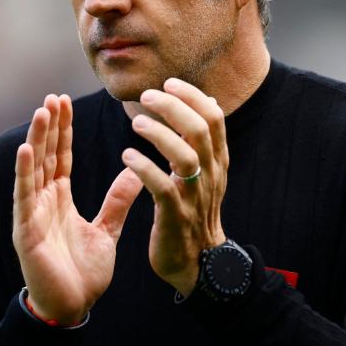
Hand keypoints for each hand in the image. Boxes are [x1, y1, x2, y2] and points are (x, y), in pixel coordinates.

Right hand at [13, 94, 143, 323]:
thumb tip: (135, 171)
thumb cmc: (83, 272)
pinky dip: (24, 172)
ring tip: (41, 111)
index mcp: (60, 199)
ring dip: (36, 139)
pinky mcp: (26, 230)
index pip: (61, 157)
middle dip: (49, 126)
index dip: (63, 130)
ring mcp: (32, 213)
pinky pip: (24, 196)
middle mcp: (43, 200)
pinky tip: (26, 149)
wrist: (72, 306)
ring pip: (33, 169)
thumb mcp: (107, 229)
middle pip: (46, 155)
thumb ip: (118, 200)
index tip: (64, 102)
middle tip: (53, 96)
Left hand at [121, 78, 227, 295]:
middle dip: (174, 107)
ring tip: (136, 122)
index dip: (192, 96)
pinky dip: (145, 169)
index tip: (169, 82)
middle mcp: (210, 175)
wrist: (198, 263)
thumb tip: (206, 102)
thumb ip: (203, 142)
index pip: (214, 118)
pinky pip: (163, 188)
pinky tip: (127, 156)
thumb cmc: (194, 212)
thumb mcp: (205, 174)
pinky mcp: (176, 217)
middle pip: (201, 130)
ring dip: (160, 135)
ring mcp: (195, 197)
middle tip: (147, 95)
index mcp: (217, 162)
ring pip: (186, 157)